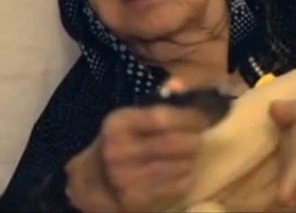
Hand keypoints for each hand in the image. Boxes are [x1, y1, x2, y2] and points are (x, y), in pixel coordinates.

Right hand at [65, 104, 208, 211]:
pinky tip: (180, 171)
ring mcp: (126, 177)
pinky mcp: (135, 199)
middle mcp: (119, 150)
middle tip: (197, 138)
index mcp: (118, 124)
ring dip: (189, 159)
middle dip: (193, 140)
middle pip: (174, 144)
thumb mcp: (127, 120)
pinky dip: (185, 177)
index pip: (162, 118)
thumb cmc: (118, 142)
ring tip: (186, 155)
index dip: (188, 118)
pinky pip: (176, 186)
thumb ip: (155, 109)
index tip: (202, 118)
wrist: (93, 179)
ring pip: (179, 166)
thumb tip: (187, 97)